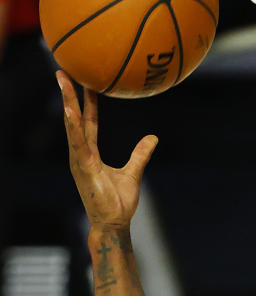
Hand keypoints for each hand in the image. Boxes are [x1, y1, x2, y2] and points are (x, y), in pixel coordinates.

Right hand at [58, 72, 156, 228]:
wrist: (114, 224)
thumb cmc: (118, 203)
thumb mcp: (133, 173)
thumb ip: (140, 155)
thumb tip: (152, 138)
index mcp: (90, 155)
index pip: (88, 123)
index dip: (86, 104)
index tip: (86, 83)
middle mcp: (81, 155)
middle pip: (74, 119)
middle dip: (68, 96)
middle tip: (63, 71)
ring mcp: (80, 161)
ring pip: (72, 127)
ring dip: (67, 104)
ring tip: (64, 82)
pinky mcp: (83, 168)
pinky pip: (77, 143)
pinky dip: (73, 126)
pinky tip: (71, 110)